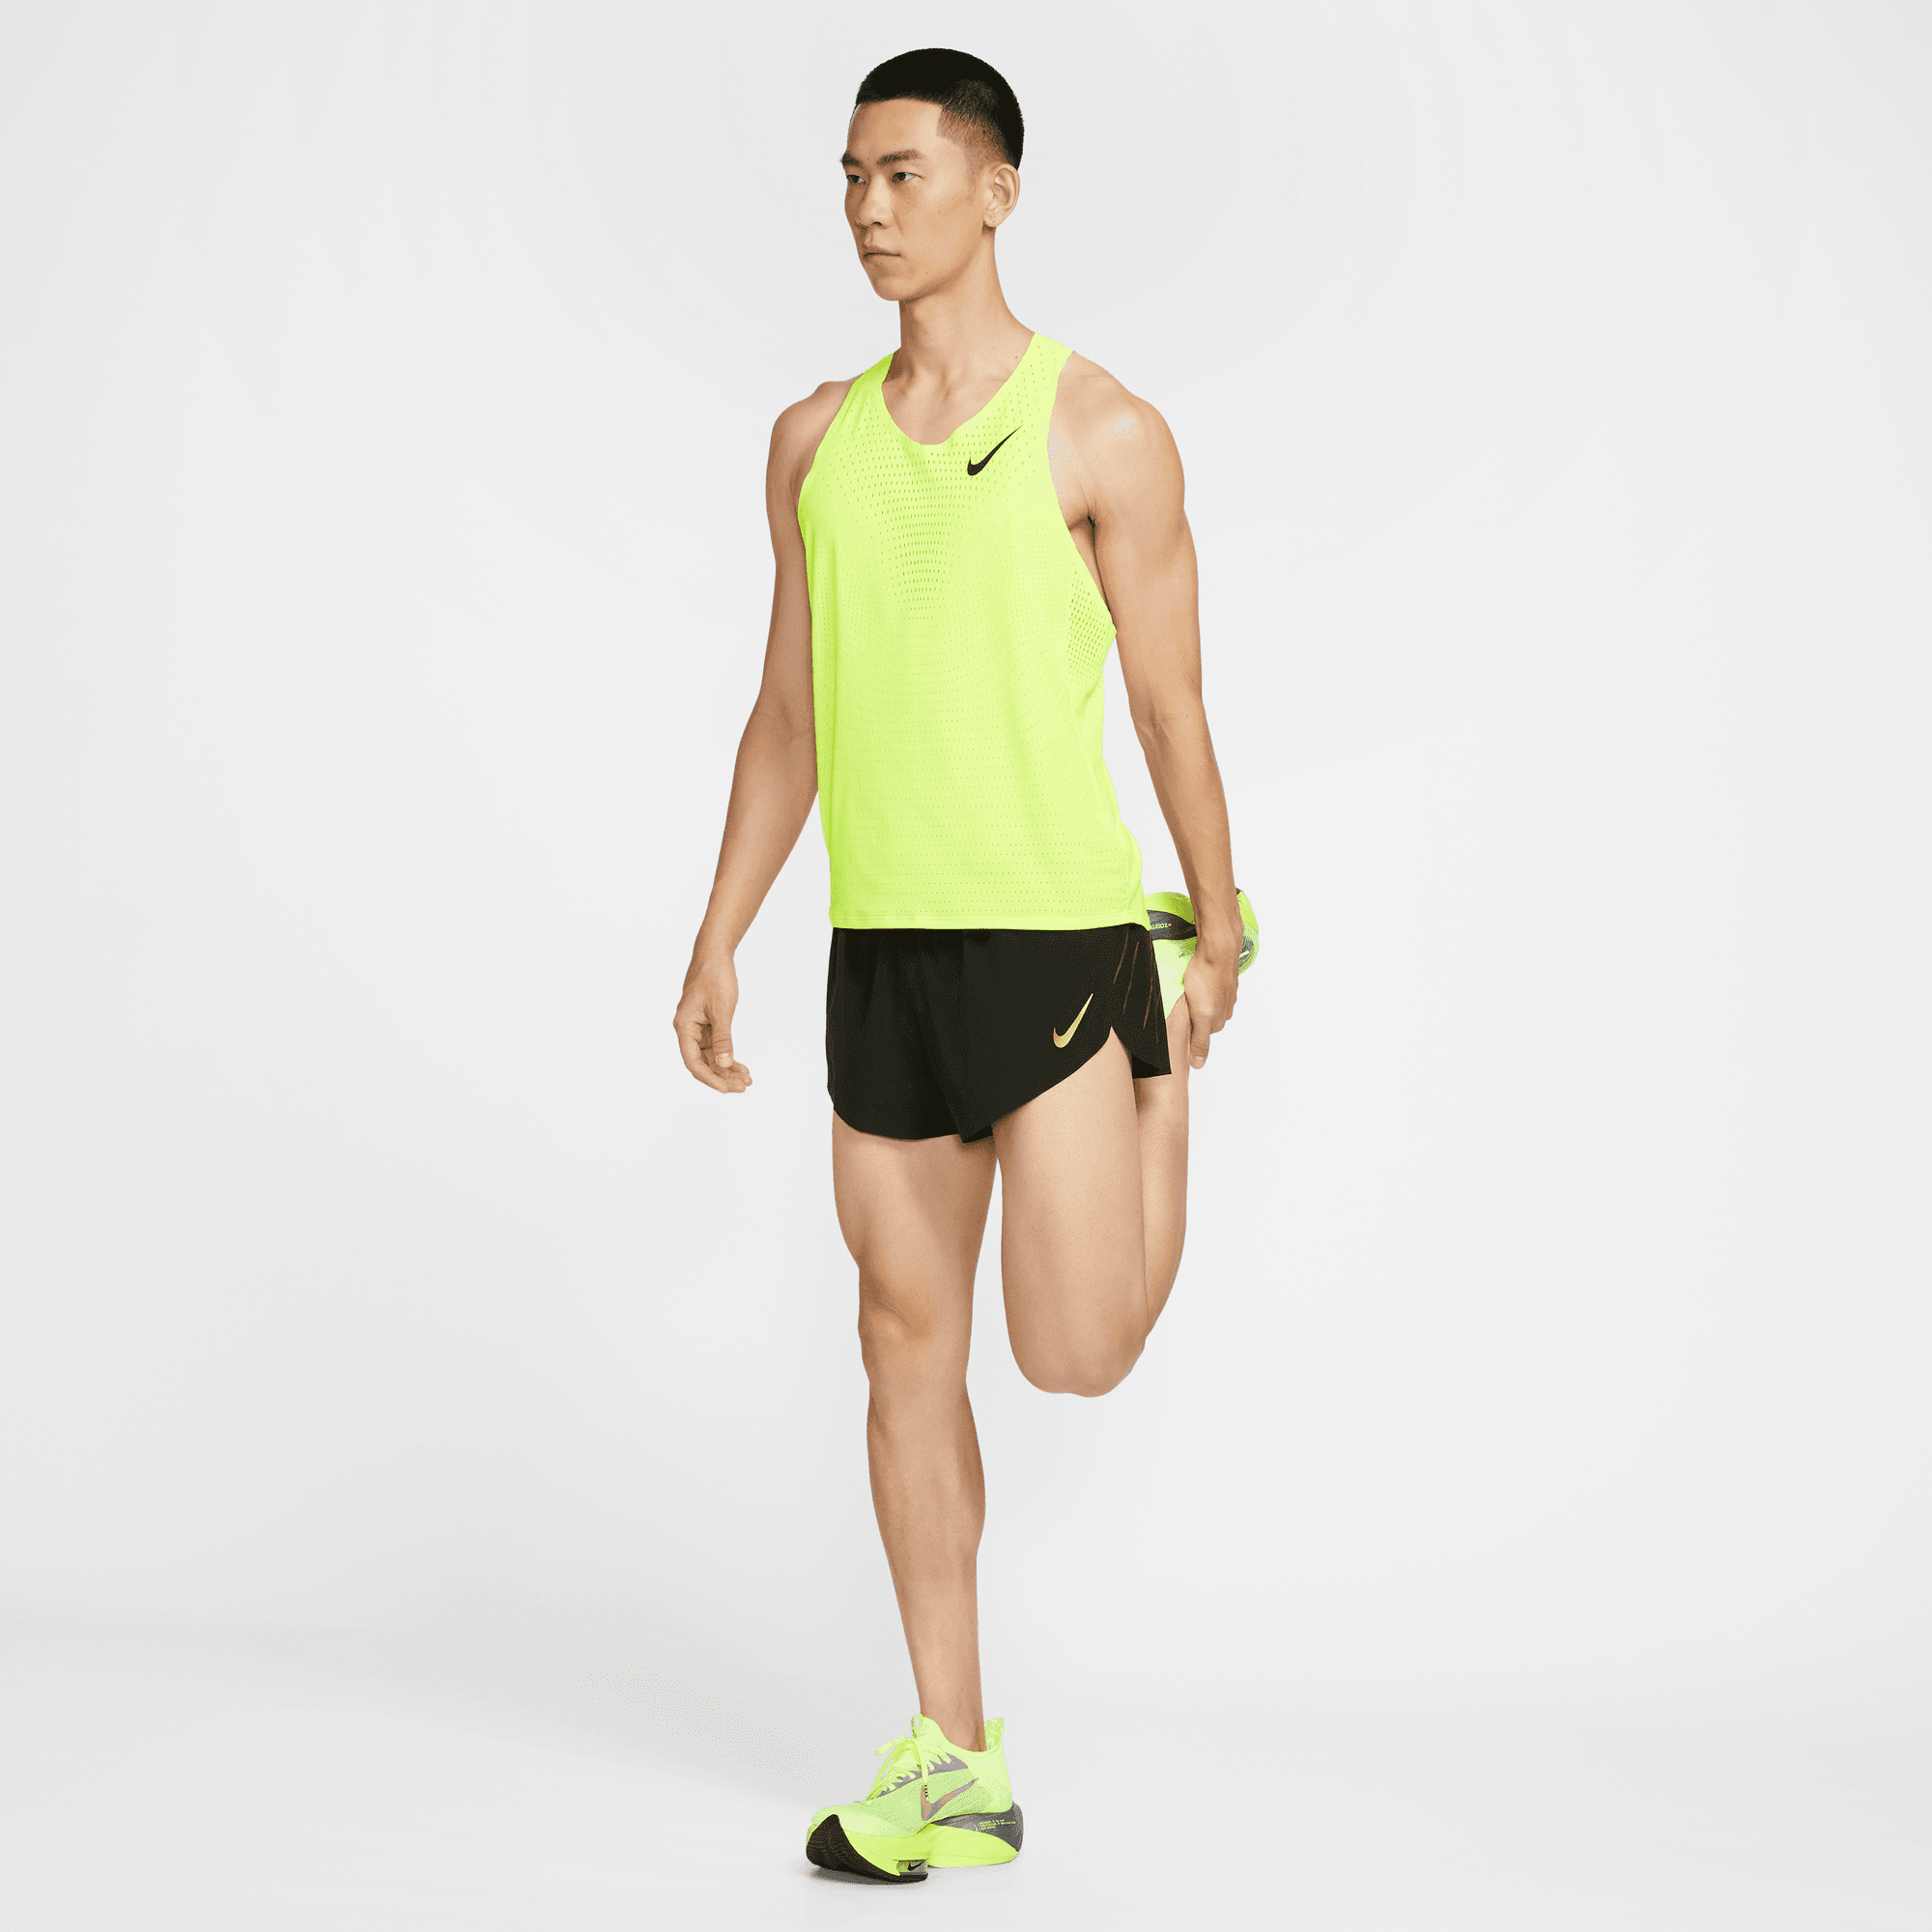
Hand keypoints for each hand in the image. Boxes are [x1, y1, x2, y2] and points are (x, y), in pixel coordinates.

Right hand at [674, 950, 752, 1092]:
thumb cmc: (714, 977)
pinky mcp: (707, 1024)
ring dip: (727, 1069)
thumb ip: (723, 1039)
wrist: (715, 954)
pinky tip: (741, 1067)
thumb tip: (724, 1064)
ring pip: (711, 1056)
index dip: (709, 1078)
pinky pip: (716, 1046)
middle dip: (722, 1077)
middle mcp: (688, 1030)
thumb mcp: (722, 1009)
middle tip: (742, 1087)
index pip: (693, 1062)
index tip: (727, 1089)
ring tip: (746, 1080)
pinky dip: (728, 1056)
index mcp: (684, 1026)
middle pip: (702, 1062)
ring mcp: (697, 1028)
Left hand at [1182, 940, 1238, 1069]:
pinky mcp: (1219, 976)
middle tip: (1175, 1010)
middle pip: (1203, 1019)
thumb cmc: (1206, 976)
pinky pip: (1206, 987)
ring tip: (1182, 993)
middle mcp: (1225, 1007)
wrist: (1217, 946)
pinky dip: (1198, 986)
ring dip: (1193, 1001)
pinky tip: (1190, 980)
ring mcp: (1224, 991)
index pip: (1201, 1036)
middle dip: (1190, 1017)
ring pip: (1204, 1003)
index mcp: (1219, 1019)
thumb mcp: (1200, 1014)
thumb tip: (1199, 1064)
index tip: (1174, 1029)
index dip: (1187, 1032)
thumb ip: (1200, 1040)